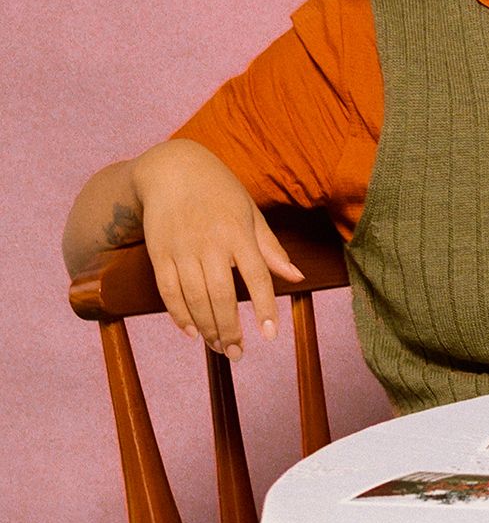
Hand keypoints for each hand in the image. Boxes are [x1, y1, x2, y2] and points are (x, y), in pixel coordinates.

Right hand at [131, 139, 298, 358]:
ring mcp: (181, 249)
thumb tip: (296, 277)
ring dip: (207, 328)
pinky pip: (167, 292)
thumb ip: (270, 249)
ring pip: (193, 299)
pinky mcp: (158, 253)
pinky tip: (192, 332)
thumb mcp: (250, 213)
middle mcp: (209, 242)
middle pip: (220, 295)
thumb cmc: (220, 192)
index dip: (263, 307)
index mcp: (238, 232)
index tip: (269, 335)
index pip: (256, 276)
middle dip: (230, 329)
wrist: (171, 170)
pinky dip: (179, 315)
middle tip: (238, 353)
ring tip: (220, 347)